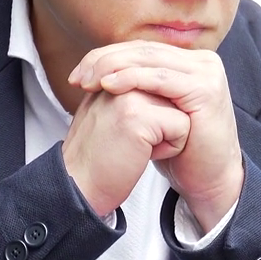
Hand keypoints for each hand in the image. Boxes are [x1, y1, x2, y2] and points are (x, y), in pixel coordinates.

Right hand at [62, 89, 190, 217]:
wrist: (78, 186)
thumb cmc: (97, 155)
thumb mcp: (108, 111)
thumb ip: (127, 91)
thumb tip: (160, 83)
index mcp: (111, 73)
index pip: (159, 80)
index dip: (155, 112)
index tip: (129, 131)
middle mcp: (119, 77)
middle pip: (172, 94)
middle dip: (163, 122)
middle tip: (131, 140)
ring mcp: (129, 95)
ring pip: (180, 110)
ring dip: (167, 134)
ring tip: (136, 146)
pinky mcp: (140, 116)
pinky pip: (182, 126)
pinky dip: (170, 147)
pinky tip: (142, 154)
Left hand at [71, 42, 242, 232]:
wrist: (208, 179)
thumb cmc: (180, 150)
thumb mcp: (154, 112)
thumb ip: (137, 87)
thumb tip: (98, 70)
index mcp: (189, 62)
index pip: (141, 49)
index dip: (106, 56)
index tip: (77, 74)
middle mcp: (201, 61)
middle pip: (143, 50)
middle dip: (105, 60)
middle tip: (78, 76)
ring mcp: (207, 73)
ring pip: (150, 60)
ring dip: (113, 67)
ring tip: (88, 81)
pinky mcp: (205, 89)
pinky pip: (161, 79)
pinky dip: (132, 79)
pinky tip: (109, 85)